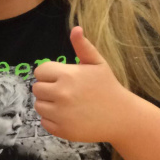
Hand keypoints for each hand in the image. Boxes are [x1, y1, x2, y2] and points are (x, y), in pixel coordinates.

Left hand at [32, 28, 138, 143]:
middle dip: (48, 89)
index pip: (39, 72)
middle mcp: (61, 94)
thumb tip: (76, 28)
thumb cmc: (108, 87)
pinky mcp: (62, 130)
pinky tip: (69, 116)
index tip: (62, 79)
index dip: (49, 75)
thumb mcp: (97, 64)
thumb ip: (83, 46)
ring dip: (49, 105)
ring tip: (68, 104)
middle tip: (66, 92)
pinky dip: (53, 120)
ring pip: (39, 106)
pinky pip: (45, 122)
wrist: (123, 117)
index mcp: (67, 75)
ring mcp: (61, 114)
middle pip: (36, 89)